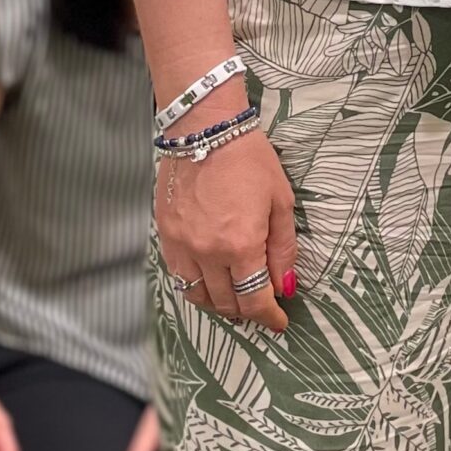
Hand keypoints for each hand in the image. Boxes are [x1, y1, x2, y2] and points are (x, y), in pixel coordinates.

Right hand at [155, 127, 297, 335]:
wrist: (204, 129)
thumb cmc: (249, 159)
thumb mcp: (280, 202)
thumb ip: (283, 249)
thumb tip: (285, 286)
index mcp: (241, 246)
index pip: (254, 300)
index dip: (269, 317)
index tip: (279, 322)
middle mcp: (207, 252)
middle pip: (227, 304)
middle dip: (248, 312)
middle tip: (261, 306)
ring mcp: (181, 245)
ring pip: (198, 297)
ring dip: (219, 304)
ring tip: (235, 298)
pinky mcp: (165, 235)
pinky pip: (178, 276)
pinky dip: (196, 286)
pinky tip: (210, 279)